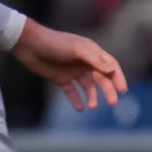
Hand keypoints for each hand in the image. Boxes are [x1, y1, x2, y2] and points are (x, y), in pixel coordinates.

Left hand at [10, 19, 126, 111]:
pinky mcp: (61, 78)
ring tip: (92, 107)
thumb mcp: (78, 49)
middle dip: (108, 90)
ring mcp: (73, 71)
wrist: (29, 44)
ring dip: (92, 97)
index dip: (118, 78)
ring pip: (88, 87)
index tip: (123, 90)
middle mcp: (85, 62)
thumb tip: (112, 70)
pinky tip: (79, 108)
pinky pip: (72, 91)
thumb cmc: (55, 43)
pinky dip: (76, 99)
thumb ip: (95, 60)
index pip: (110, 66)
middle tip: (113, 103)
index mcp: (92, 53)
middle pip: (102, 78)